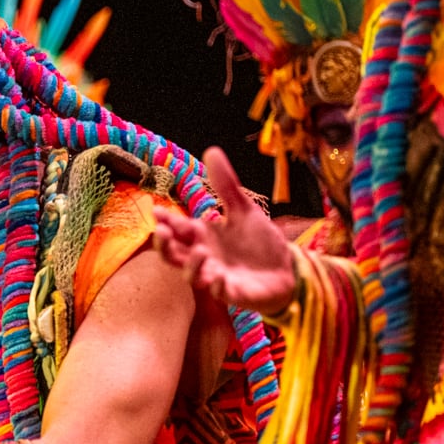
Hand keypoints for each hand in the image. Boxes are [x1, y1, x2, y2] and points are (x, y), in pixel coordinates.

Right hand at [152, 147, 295, 315]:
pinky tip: (220, 278)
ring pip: (192, 276)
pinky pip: (221, 293)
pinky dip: (218, 287)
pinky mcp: (234, 293)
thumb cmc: (259, 242)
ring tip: (200, 251)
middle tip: (161, 232)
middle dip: (164, 246)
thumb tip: (212, 150)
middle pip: (173, 255)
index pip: (178, 228)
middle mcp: (204, 257)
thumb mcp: (244, 210)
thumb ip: (226, 186)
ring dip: (191, 266)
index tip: (157, 210)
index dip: (165, 221)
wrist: (286, 268)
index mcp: (203, 236)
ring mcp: (216, 276)